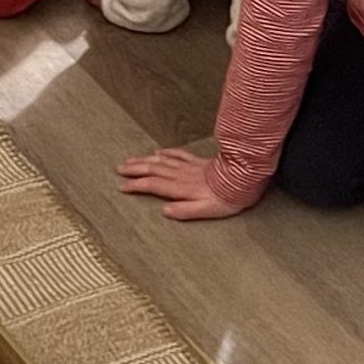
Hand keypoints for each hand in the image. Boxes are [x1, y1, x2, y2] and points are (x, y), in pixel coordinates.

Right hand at [117, 146, 244, 221]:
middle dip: (135, 169)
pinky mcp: (198, 162)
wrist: (243, 177)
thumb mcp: (207, 210)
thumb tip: (165, 211)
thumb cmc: (227, 197)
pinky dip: (166, 153)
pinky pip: (178, 154)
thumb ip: (184, 211)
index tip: (123, 187)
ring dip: (144, 160)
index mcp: (182, 188)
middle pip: (153, 170)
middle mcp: (182, 175)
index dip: (137, 186)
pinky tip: (158, 152)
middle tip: (119, 169)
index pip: (153, 185)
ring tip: (131, 160)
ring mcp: (189, 167)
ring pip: (162, 161)